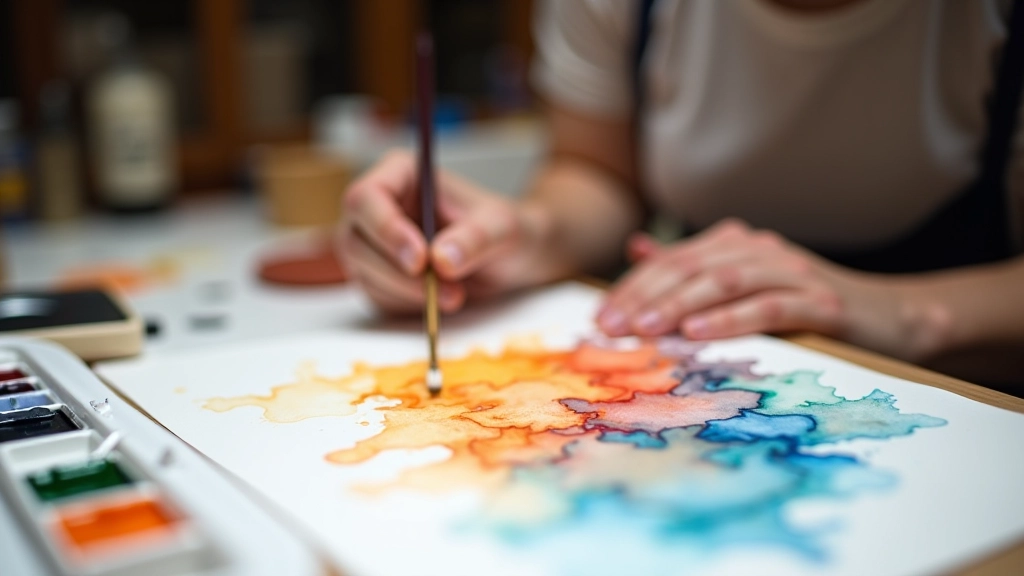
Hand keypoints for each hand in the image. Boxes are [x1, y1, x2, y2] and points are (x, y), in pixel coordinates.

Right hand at [339, 150, 541, 314]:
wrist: (513, 259)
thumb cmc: (509, 229)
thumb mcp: (504, 228)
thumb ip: (476, 238)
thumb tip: (440, 260)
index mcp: (401, 175)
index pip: (366, 198)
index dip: (385, 229)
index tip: (419, 261)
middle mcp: (380, 207)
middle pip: (356, 240)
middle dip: (398, 273)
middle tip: (447, 292)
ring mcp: (375, 244)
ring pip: (363, 273)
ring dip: (407, 294)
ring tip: (455, 296)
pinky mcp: (380, 277)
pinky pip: (377, 297)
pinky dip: (407, 306)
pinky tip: (439, 300)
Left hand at [596, 220, 951, 361]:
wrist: (887, 316)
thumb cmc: (805, 305)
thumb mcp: (742, 284)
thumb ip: (691, 268)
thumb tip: (639, 250)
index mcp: (735, 245)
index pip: (672, 262)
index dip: (632, 287)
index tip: (600, 317)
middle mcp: (760, 250)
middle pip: (690, 268)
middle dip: (645, 296)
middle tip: (610, 326)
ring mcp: (791, 272)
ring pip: (723, 282)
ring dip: (679, 305)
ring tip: (645, 328)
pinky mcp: (819, 302)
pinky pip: (767, 306)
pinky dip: (730, 318)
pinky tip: (699, 333)